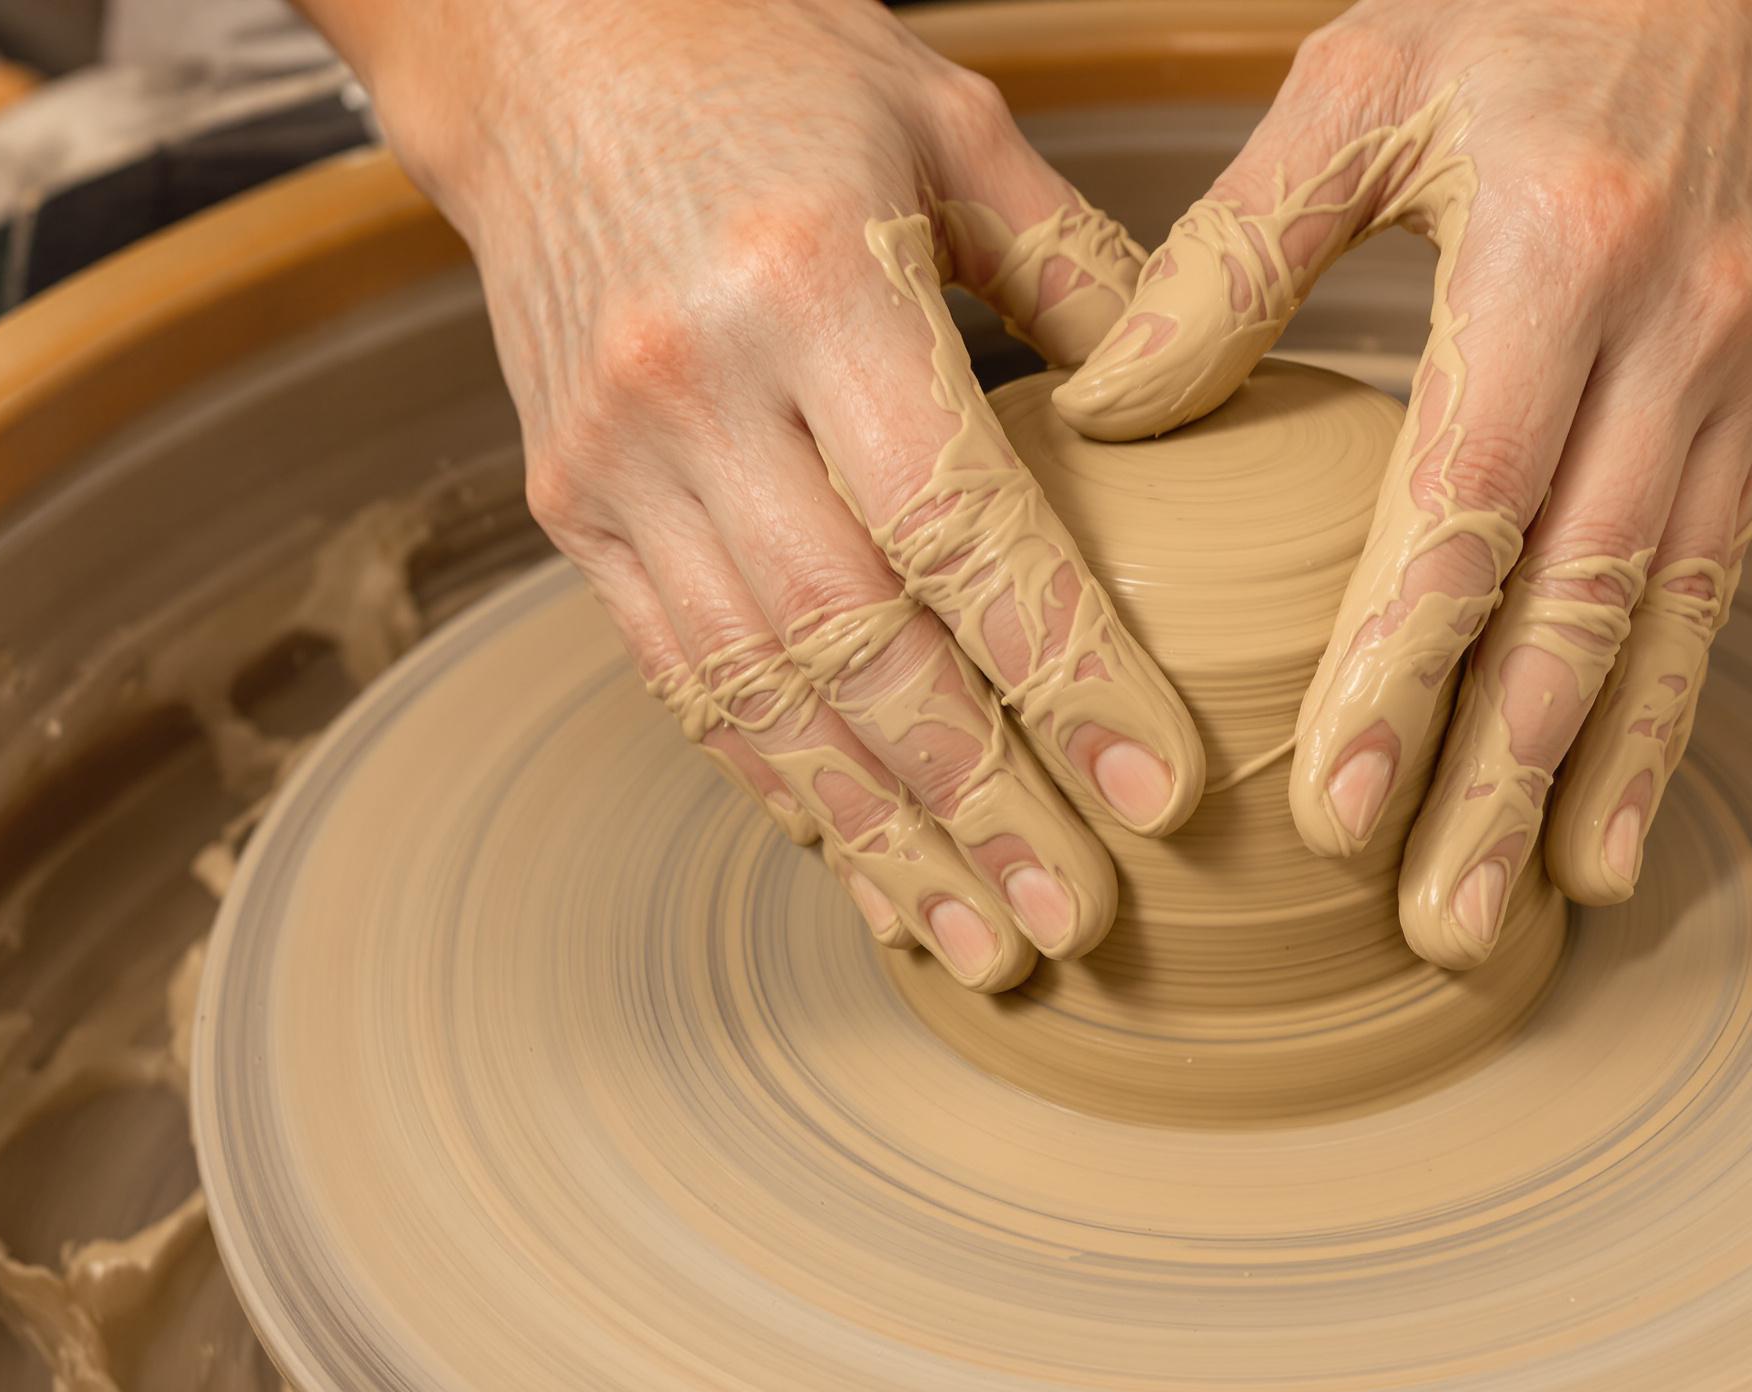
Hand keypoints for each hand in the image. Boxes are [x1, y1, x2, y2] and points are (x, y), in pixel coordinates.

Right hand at [326, 0, 1207, 991]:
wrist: (537, 46)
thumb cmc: (771, 68)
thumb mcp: (950, 124)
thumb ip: (1086, 275)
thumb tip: (1214, 404)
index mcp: (814, 283)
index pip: (962, 527)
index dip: (1065, 674)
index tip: (1160, 791)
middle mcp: (696, 389)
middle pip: (860, 646)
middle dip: (980, 805)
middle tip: (1078, 924)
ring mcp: (614, 462)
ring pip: (761, 694)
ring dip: (881, 835)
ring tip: (981, 942)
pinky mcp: (568, 506)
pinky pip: (683, 678)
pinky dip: (779, 780)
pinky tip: (864, 859)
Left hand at [1058, 0, 1751, 966]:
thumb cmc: (1519, 11)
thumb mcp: (1359, 86)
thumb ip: (1233, 253)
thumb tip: (1107, 411)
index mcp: (1557, 250)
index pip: (1471, 501)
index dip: (1406, 665)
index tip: (1336, 804)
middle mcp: (1673, 334)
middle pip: (1578, 599)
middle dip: (1500, 773)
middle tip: (1427, 922)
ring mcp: (1739, 382)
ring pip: (1662, 622)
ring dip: (1591, 782)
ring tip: (1522, 917)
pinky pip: (1715, 596)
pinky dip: (1665, 724)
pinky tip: (1614, 834)